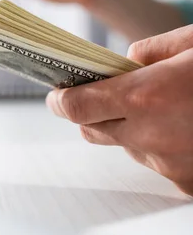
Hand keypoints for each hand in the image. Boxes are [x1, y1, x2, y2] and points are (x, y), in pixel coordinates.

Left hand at [46, 26, 192, 194]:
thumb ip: (150, 51)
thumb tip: (126, 63)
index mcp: (147, 96)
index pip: (77, 106)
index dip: (60, 100)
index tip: (55, 95)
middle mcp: (152, 137)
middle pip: (91, 130)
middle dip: (90, 112)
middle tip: (103, 94)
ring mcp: (169, 165)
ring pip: (127, 147)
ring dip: (130, 129)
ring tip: (162, 107)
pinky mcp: (186, 183)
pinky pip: (158, 163)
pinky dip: (161, 145)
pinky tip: (184, 126)